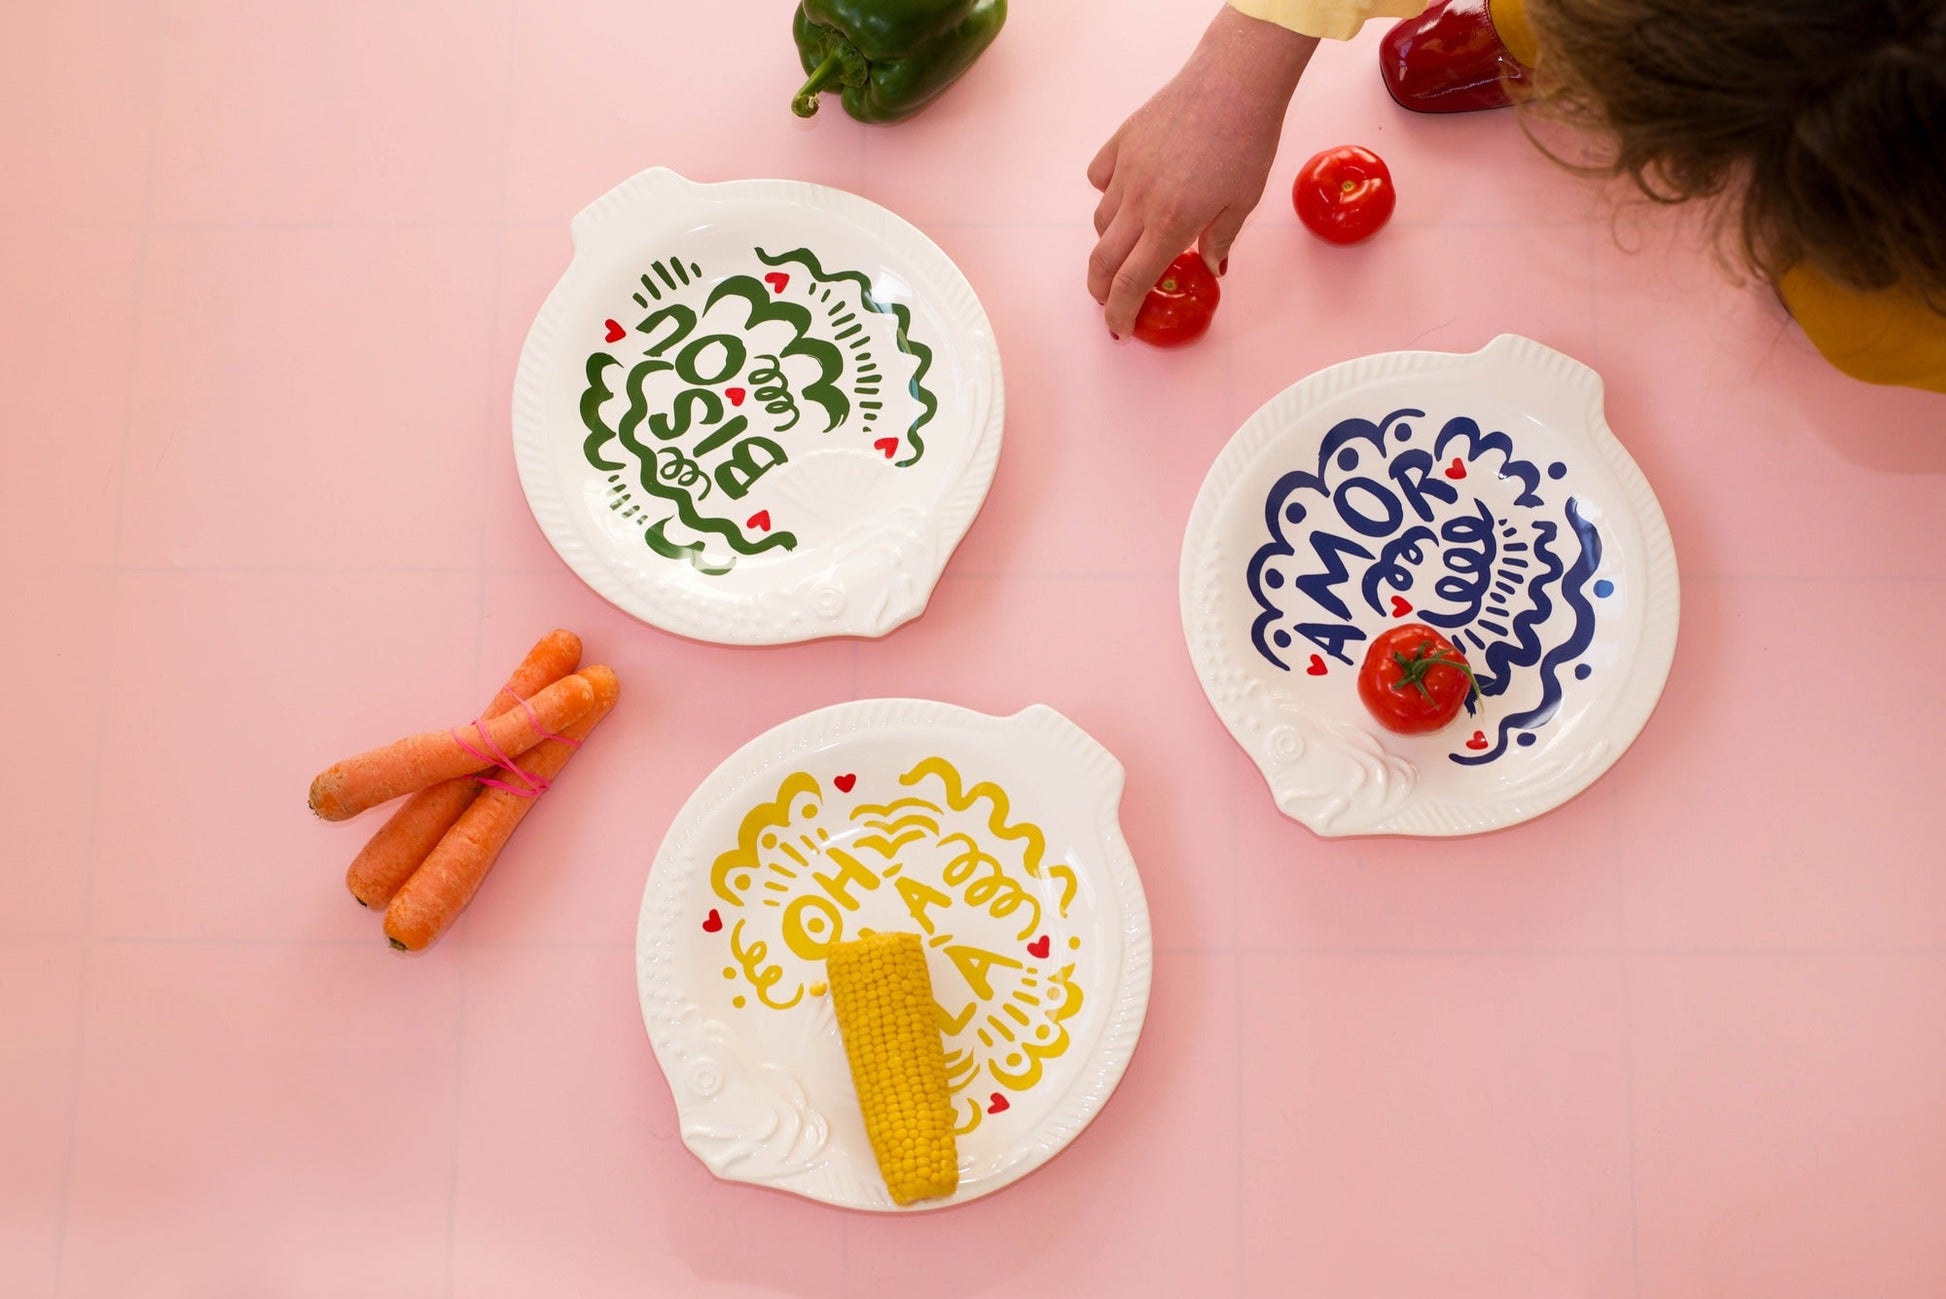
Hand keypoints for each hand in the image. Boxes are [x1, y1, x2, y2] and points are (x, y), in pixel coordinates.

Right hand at [1087, 7, 1317, 336]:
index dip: (1122, 312)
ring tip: (1128, 248)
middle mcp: (1140, 202)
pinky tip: (1127, 194)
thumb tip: (1211, 269)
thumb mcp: (1243, 201)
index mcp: (1172, 223)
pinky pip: (1100, 179)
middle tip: (1111, 300)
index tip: (1121, 328)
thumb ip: (1220, 240)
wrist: (1235, 79)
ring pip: (1100, 222)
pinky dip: (1108, 195)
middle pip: (1103, 261)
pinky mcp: (1121, 142)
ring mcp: (1126, 170)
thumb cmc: (1248, 140)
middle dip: (1101, 290)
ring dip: (1109, 245)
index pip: (1132, 283)